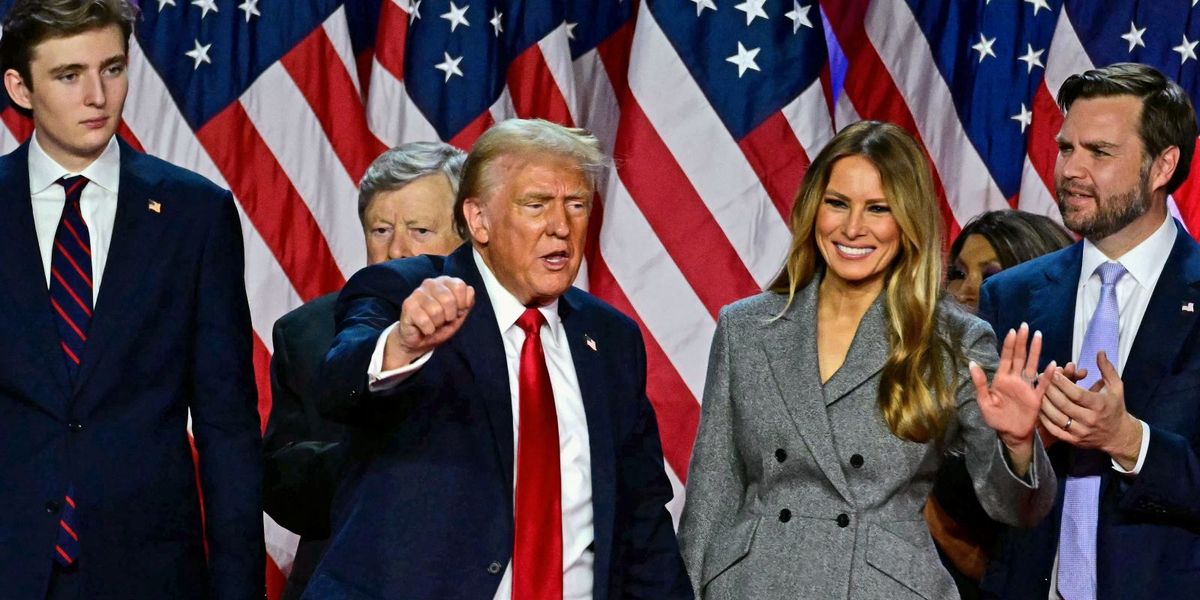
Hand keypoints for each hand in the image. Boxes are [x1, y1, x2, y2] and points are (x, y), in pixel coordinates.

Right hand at [383, 276, 474, 369]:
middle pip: (448, 299)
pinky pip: (425, 321)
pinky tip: (424, 328)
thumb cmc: (441, 325)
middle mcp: (431, 283)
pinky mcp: (408, 305)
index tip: (457, 311)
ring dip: (437, 324)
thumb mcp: (459, 315)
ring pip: (436, 311)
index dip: (462, 304)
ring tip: (433, 323)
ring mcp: (418, 293)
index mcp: (445, 282)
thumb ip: (468, 302)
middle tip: (443, 320)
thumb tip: (470, 290)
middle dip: (449, 316)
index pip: (459, 286)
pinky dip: (428, 329)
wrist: (421, 340)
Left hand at [970, 324, 1054, 474]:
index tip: (1013, 331)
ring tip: (1038, 336)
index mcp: (1002, 380)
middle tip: (1025, 326)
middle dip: (1022, 342)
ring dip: (1035, 352)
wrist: (1010, 435)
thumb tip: (972, 363)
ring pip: (1032, 365)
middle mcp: (1016, 380)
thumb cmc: (996, 418)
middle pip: (1020, 357)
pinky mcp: (1037, 398)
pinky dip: (1048, 375)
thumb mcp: (984, 402)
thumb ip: (980, 383)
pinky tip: (1053, 364)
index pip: (1006, 358)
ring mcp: (1027, 387)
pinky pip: (1044, 385)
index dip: (1009, 345)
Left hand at [1039, 351, 1142, 468]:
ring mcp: (1081, 432)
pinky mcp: (1073, 441)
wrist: (1118, 435)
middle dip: (1050, 390)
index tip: (1053, 372)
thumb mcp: (1116, 387)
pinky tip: (1038, 407)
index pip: (1077, 394)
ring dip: (1044, 403)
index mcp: (1100, 405)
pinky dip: (1044, 419)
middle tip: (1040, 377)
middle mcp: (1090, 420)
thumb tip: (1100, 351)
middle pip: (1064, 404)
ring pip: (1056, 417)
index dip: (1063, 383)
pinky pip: (1054, 430)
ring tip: (1037, 390)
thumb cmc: (1115, 407)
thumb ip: (1107, 369)